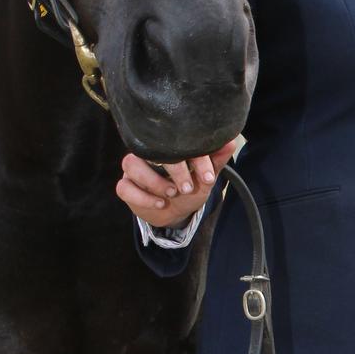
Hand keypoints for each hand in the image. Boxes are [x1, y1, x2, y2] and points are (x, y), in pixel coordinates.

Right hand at [115, 139, 238, 227]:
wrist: (176, 212)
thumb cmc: (190, 187)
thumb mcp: (205, 176)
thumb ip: (216, 160)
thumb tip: (230, 141)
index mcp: (167, 146)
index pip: (176, 142)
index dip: (193, 157)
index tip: (208, 177)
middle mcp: (147, 153)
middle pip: (150, 149)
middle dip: (172, 168)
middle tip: (187, 187)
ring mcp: (134, 170)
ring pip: (131, 165)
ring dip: (153, 181)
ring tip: (172, 193)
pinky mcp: (125, 187)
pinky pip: (124, 188)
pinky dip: (143, 197)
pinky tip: (160, 203)